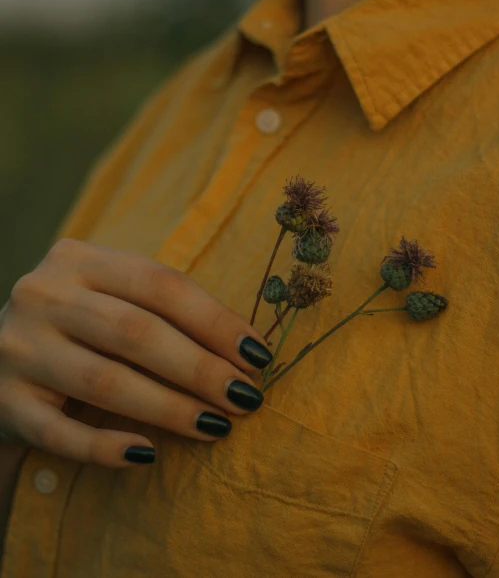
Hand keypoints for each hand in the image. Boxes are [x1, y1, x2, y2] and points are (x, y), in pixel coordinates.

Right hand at [0, 239, 272, 467]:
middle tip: (246, 397)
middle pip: (136, 332)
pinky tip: (148, 456)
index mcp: (78, 259)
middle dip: (200, 368)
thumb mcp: (109, 296)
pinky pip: (59, 432)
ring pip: (104, 381)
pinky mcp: (3, 401)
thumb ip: (162, 308)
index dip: (214, 320)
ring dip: (169, 409)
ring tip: (217, 426)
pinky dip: (106, 447)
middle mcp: (43, 295)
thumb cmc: (78, 325)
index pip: (159, 284)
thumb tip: (245, 349)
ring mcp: (18, 348)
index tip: (257, 355)